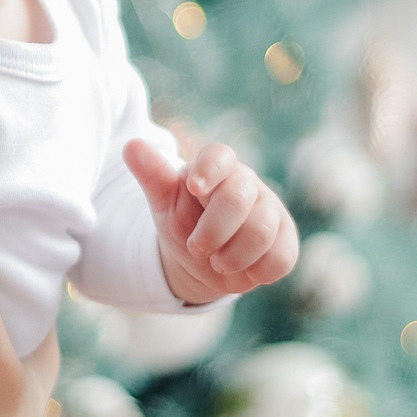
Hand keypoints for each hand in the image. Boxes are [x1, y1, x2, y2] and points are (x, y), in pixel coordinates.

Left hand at [126, 139, 299, 303]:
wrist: (205, 260)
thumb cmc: (184, 221)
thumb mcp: (164, 201)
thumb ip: (152, 174)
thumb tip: (131, 145)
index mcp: (216, 168)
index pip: (219, 156)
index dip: (209, 169)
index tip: (194, 188)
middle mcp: (248, 183)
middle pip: (239, 199)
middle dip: (213, 230)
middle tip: (196, 248)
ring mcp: (271, 210)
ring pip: (262, 231)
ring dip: (233, 256)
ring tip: (217, 263)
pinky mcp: (286, 239)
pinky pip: (280, 258)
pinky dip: (256, 271)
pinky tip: (243, 270)